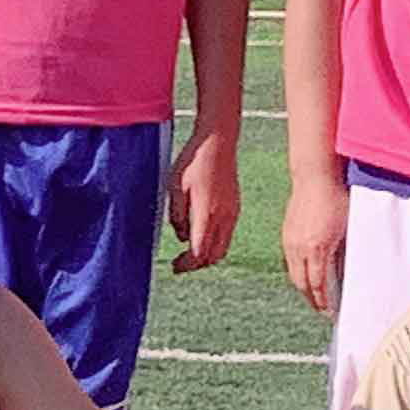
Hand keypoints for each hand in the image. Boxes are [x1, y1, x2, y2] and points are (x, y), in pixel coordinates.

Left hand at [167, 120, 240, 274]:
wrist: (218, 143)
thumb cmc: (193, 162)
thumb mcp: (175, 188)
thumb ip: (177, 217)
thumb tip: (182, 238)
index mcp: (207, 214)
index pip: (199, 254)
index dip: (186, 266)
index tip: (174, 267)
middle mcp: (223, 218)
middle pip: (213, 256)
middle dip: (196, 265)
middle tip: (180, 264)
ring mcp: (232, 213)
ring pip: (222, 248)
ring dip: (206, 256)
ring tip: (189, 252)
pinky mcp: (235, 208)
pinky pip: (226, 235)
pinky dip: (214, 243)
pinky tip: (200, 235)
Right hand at [281, 170, 349, 315]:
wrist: (314, 176)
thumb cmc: (336, 199)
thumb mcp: (346, 229)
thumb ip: (343, 254)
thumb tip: (344, 275)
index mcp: (316, 249)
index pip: (318, 285)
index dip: (324, 302)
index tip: (331, 312)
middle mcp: (299, 248)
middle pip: (301, 284)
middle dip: (312, 300)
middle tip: (322, 309)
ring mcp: (289, 241)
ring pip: (293, 273)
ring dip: (303, 287)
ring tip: (314, 295)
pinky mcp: (285, 233)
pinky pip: (290, 261)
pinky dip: (298, 271)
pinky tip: (306, 273)